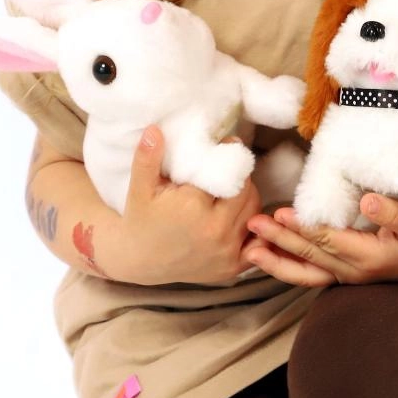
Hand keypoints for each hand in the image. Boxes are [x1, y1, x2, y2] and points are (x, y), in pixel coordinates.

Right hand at [105, 130, 261, 286]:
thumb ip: (147, 158)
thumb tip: (155, 129)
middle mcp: (215, 232)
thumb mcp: (140, 188)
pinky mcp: (232, 267)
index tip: (228, 146)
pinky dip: (256, 229)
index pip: (230, 173)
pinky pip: (258, 242)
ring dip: (248, 199)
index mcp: (194, 208)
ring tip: (231, 190)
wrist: (139, 261)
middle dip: (241, 178)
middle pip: (248, 192)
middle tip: (230, 169)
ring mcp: (226, 252)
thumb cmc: (140, 220)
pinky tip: (243, 217)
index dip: (231, 157)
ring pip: (255, 213)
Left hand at [240, 192, 397, 291]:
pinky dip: (291, 268)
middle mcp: (356, 272)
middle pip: (311, 256)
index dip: (303, 227)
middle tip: (253, 224)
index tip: (280, 214)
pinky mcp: (349, 278)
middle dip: (280, 241)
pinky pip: (313, 276)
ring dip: (278, 261)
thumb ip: (395, 211)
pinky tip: (272, 258)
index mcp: (371, 257)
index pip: (329, 240)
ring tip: (250, 250)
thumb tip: (367, 199)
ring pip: (307, 273)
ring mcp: (351, 278)